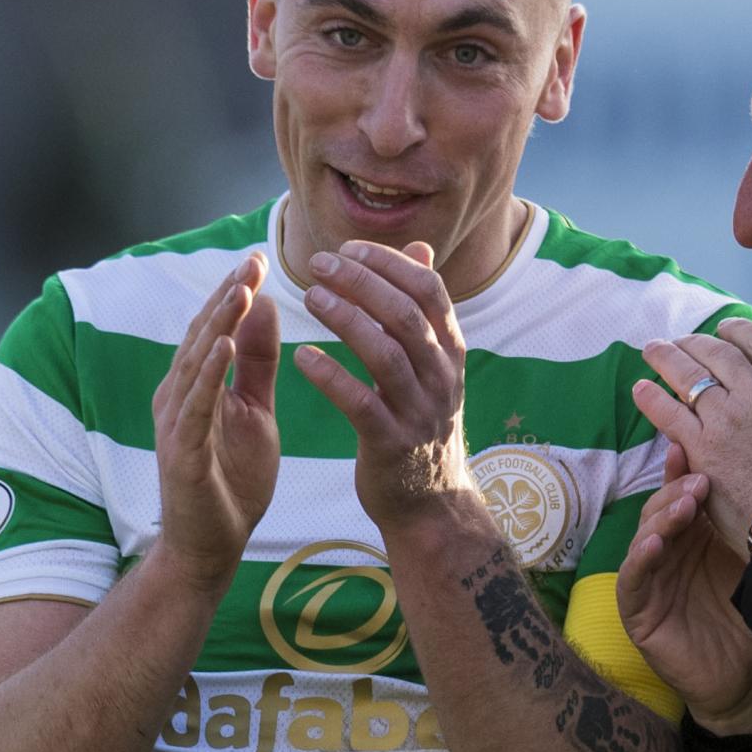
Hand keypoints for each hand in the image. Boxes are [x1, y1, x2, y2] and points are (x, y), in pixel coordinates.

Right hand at [151, 255, 281, 590]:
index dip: (234, 293)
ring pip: (196, 363)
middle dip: (227, 296)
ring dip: (219, 324)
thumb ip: (258, 364)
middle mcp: (178, 395)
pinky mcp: (181, 451)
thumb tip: (266, 307)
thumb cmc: (232, 478)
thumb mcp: (255, 412)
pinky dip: (209, 373)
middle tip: (252, 260)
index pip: (215, 329)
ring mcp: (176, 422)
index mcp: (196, 385)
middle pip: (202, 336)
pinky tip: (226, 346)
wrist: (210, 545)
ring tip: (242, 289)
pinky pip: (196, 405)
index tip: (259, 258)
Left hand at [293, 240, 474, 529]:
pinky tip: (301, 357)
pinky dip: (331, 376)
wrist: (431, 502)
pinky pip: (360, 403)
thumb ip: (422, 308)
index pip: (429, 289)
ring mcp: (419, 412)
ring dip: (345, 319)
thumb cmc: (420, 422)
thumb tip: (420, 249)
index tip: (348, 248)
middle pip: (406, 314)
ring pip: (385, 353)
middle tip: (318, 264)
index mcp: (450, 352)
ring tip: (309, 297)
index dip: (388, 262)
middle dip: (362, 281)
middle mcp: (441, 377)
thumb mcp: (432, 364)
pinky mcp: (391, 444)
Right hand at [618, 468, 751, 733]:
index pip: (684, 496)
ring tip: (683, 506)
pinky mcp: (638, 613)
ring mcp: (651, 582)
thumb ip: (749, 526)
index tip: (692, 447)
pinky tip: (654, 544)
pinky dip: (641, 559)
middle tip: (700, 481)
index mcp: (695, 539)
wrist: (751, 681)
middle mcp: (669, 555)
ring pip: (645, 538)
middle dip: (677, 491)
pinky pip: (633, 580)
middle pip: (661, 509)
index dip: (684, 471)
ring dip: (661, 518)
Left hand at [631, 320, 751, 547]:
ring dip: (666, 357)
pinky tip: (640, 387)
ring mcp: (726, 419)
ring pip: (688, 374)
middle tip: (680, 341)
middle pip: (717, 352)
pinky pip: (669, 412)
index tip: (725, 330)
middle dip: (695, 340)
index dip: (737, 330)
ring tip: (652, 350)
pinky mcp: (702, 448)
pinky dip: (651, 396)